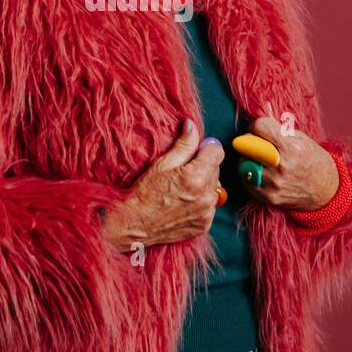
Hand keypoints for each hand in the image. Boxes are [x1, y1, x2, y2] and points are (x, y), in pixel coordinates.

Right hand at [100, 119, 223, 254]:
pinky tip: (182, 202)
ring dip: (203, 184)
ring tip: (181, 189)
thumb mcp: (161, 164)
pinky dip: (200, 201)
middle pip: (216, 169)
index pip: (217, 152)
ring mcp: (206, 212)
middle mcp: (205, 196)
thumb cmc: (144, 193)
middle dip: (203, 166)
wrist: (134, 225)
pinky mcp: (205, 224)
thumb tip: (192, 125)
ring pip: (213, 187)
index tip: (194, 153)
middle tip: (181, 172)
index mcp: (195, 177)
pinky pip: (209, 205)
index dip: (205, 149)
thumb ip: (183, 144)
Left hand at [239, 116, 337, 212]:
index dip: (258, 124)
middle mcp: (282, 166)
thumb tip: (259, 113)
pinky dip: (249, 175)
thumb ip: (278, 128)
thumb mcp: (301, 138)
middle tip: (256, 143)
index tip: (260, 128)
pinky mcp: (269, 197)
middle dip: (249, 141)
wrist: (326, 190)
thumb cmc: (313, 160)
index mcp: (292, 148)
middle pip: (248, 146)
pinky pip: (246, 181)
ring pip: (244, 164)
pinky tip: (261, 172)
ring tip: (260, 159)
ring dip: (248, 158)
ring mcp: (275, 183)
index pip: (260, 127)